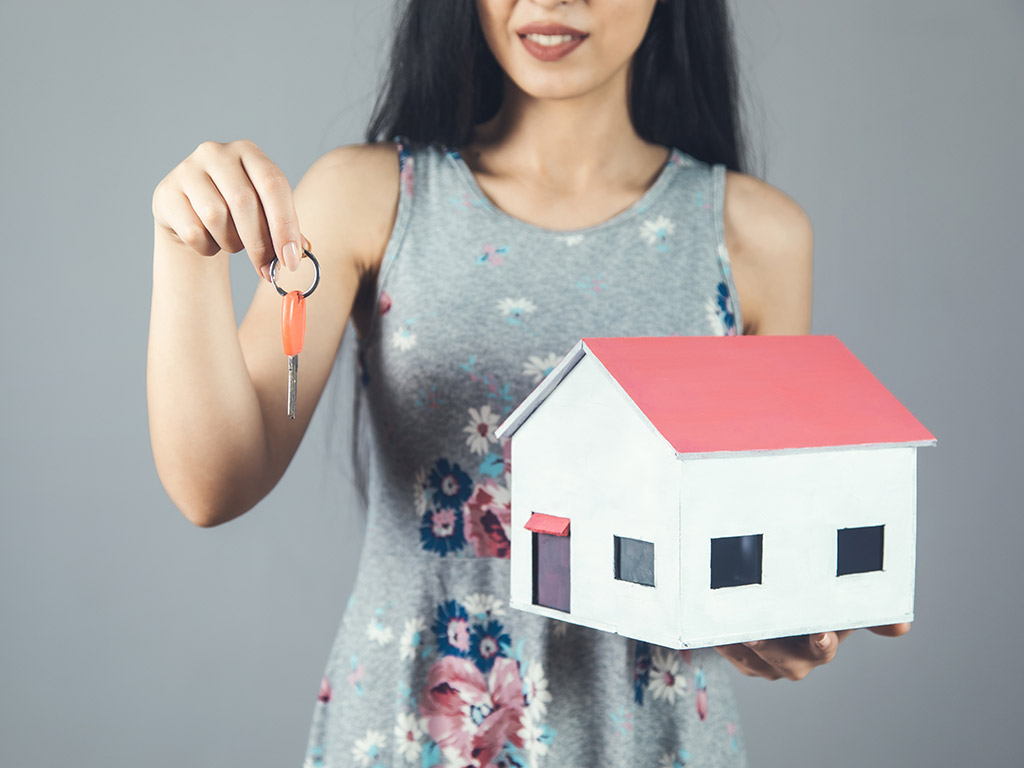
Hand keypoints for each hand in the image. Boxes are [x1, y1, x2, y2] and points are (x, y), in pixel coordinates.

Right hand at [152, 139, 308, 279]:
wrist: (191, 215)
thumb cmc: (238, 215)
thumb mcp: (266, 215)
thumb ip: (286, 231)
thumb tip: (300, 252)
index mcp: (249, 153)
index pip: (273, 185)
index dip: (285, 225)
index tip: (291, 260)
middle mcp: (216, 153)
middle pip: (244, 202)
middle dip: (261, 244)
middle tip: (268, 271)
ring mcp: (187, 170)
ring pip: (217, 218)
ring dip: (232, 243)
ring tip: (233, 244)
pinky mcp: (166, 193)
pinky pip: (194, 232)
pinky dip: (208, 247)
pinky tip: (209, 241)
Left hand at [714, 623, 909, 680]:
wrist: (784, 609)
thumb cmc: (815, 606)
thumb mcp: (840, 603)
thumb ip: (866, 611)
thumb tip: (903, 628)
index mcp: (821, 645)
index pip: (824, 648)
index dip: (823, 642)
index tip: (820, 631)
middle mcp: (797, 660)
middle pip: (786, 661)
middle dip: (772, 647)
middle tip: (758, 632)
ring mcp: (769, 663)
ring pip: (754, 660)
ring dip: (742, 646)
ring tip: (733, 629)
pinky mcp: (745, 660)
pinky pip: (732, 654)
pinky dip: (723, 642)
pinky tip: (715, 627)